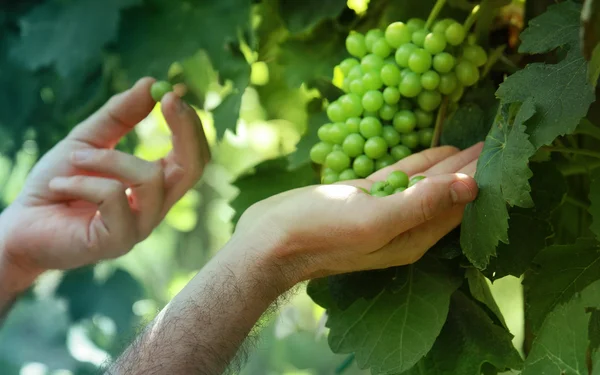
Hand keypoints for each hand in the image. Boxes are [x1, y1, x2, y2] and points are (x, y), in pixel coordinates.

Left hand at [0, 77, 209, 291]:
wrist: (20, 225)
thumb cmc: (56, 184)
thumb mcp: (87, 140)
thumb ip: (120, 115)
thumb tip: (151, 82)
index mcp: (154, 185)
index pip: (192, 156)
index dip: (190, 125)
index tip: (173, 92)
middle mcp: (155, 207)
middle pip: (193, 169)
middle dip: (185, 131)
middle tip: (166, 99)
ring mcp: (140, 227)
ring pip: (150, 179)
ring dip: (108, 159)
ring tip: (74, 160)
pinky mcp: (118, 241)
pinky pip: (114, 197)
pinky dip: (83, 183)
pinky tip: (60, 187)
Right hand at [235, 143, 481, 286]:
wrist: (268, 240)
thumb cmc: (318, 232)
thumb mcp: (374, 218)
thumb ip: (422, 203)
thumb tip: (472, 185)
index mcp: (414, 237)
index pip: (461, 206)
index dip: (483, 181)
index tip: (506, 156)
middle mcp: (405, 227)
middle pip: (448, 193)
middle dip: (473, 169)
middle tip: (499, 143)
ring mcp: (384, 211)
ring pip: (426, 183)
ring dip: (450, 164)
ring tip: (476, 143)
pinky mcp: (364, 198)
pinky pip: (401, 178)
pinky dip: (420, 163)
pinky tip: (436, 152)